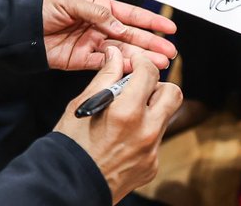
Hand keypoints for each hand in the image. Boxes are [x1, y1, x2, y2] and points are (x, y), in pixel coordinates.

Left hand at [42, 0, 176, 71]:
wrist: (22, 29)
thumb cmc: (45, 9)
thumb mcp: (72, 3)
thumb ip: (98, 14)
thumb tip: (120, 27)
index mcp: (101, 8)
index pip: (132, 15)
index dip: (152, 21)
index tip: (170, 28)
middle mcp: (101, 27)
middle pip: (132, 36)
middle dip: (152, 44)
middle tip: (170, 53)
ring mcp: (93, 44)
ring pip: (122, 53)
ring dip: (141, 59)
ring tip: (159, 65)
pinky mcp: (82, 60)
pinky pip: (105, 65)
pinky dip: (120, 68)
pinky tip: (135, 71)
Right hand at [54, 47, 182, 201]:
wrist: (68, 186)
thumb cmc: (70, 144)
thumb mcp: (83, 105)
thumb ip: (105, 77)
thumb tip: (115, 55)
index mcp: (126, 112)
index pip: (149, 73)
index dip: (142, 62)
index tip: (135, 62)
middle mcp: (145, 131)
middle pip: (172, 93)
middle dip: (158, 86)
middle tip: (140, 88)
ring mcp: (151, 151)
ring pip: (166, 117)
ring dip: (152, 109)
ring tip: (129, 114)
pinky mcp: (152, 166)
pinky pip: (156, 140)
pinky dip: (144, 133)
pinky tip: (124, 138)